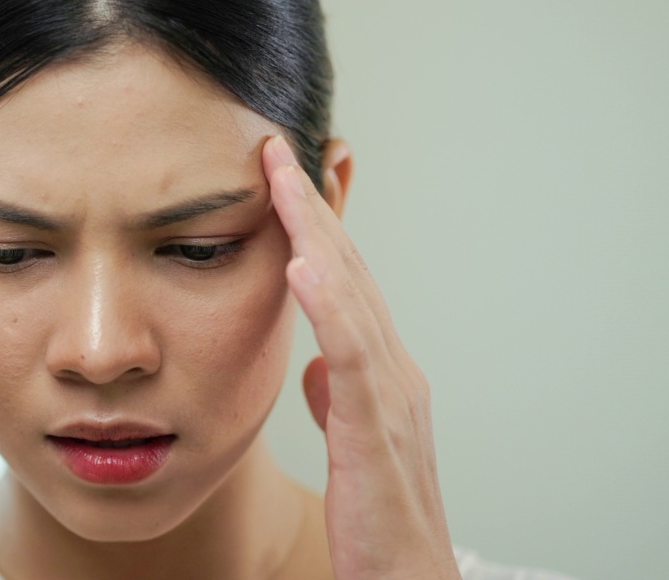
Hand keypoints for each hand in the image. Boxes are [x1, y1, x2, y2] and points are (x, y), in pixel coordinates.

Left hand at [262, 136, 460, 579]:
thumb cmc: (379, 520)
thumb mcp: (352, 443)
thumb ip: (339, 398)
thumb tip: (316, 364)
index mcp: (379, 373)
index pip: (342, 279)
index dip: (311, 224)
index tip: (277, 174)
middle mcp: (392, 371)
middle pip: (349, 270)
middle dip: (312, 205)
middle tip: (276, 147)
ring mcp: (391, 397)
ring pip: (351, 296)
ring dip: (317, 232)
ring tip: (282, 178)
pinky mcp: (377, 433)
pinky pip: (352, 357)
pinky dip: (330, 305)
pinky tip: (303, 264)